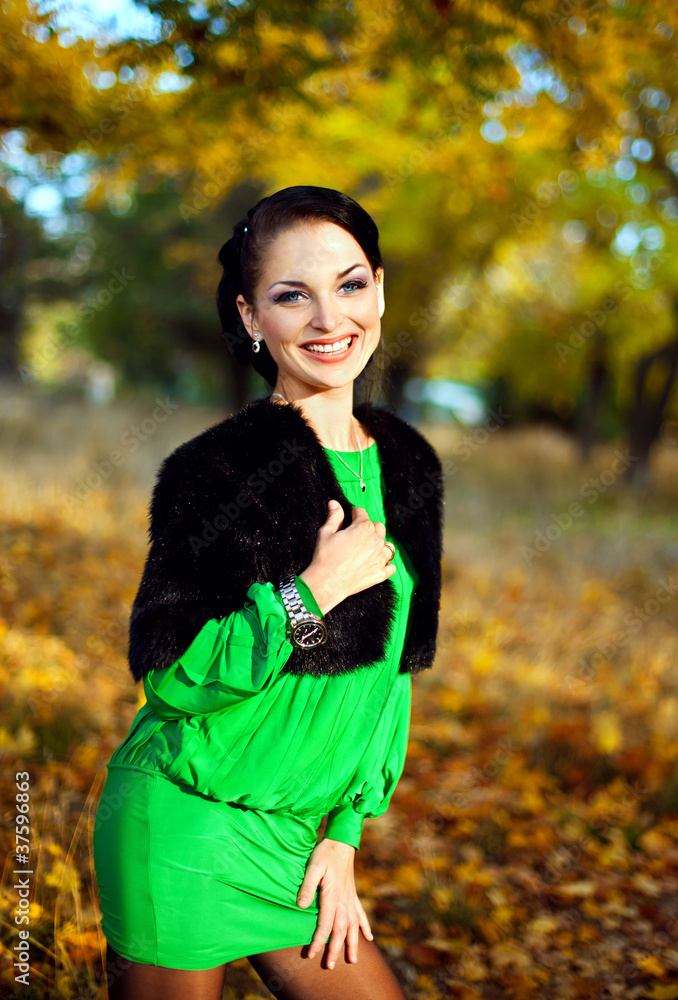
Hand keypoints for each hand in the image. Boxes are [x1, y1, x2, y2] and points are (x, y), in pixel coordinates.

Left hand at [297, 837, 373, 968]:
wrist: (341, 841)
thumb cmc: (325, 853)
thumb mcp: (312, 867)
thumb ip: (307, 886)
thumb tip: (301, 906)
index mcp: (332, 896)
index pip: (325, 924)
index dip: (318, 941)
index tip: (311, 954)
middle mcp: (343, 900)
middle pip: (340, 930)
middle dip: (335, 949)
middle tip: (330, 966)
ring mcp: (350, 898)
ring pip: (353, 926)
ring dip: (353, 944)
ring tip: (353, 961)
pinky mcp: (353, 894)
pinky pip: (361, 914)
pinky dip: (365, 927)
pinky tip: (369, 938)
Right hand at [299, 500, 396, 614]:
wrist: (326, 582)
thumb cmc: (325, 558)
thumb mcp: (326, 533)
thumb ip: (334, 517)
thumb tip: (334, 504)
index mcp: (363, 528)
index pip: (362, 513)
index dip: (355, 514)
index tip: (351, 517)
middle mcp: (375, 541)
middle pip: (378, 527)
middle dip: (369, 527)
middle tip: (357, 533)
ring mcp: (380, 558)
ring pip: (388, 546)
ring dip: (380, 545)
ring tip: (369, 548)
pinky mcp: (380, 574)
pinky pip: (391, 567)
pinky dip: (386, 565)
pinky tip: (377, 563)